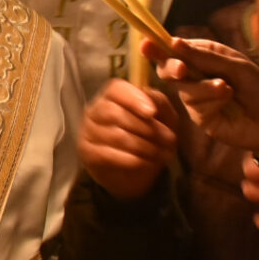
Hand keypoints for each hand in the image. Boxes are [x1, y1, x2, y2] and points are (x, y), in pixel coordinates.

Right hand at [77, 78, 178, 200]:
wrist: (133, 170)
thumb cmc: (147, 136)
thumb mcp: (161, 117)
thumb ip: (159, 103)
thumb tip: (152, 103)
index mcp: (111, 97)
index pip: (116, 89)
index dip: (133, 99)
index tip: (152, 112)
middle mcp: (95, 111)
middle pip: (115, 113)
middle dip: (146, 128)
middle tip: (169, 140)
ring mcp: (88, 132)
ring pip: (116, 136)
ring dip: (145, 146)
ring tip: (162, 154)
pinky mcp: (88, 153)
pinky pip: (110, 155)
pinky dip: (133, 160)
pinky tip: (147, 163)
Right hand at [145, 37, 258, 162]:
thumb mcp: (236, 66)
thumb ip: (204, 57)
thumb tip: (174, 42)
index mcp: (204, 57)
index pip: (176, 50)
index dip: (159, 47)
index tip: (146, 44)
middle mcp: (196, 76)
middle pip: (169, 69)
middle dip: (172, 68)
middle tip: (181, 70)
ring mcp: (196, 98)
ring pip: (183, 88)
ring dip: (203, 87)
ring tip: (226, 88)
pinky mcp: (199, 118)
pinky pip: (195, 105)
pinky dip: (211, 99)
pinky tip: (227, 99)